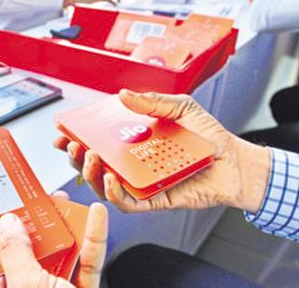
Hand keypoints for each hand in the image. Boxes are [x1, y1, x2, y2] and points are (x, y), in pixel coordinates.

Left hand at [0, 193, 108, 287]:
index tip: (0, 208)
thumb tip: (9, 224)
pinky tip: (96, 214)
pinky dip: (94, 238)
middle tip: (37, 197)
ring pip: (61, 253)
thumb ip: (16, 255)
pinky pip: (89, 262)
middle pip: (31, 252)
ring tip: (64, 200)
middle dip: (36, 223)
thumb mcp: (27, 286)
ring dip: (66, 226)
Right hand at [54, 90, 270, 213]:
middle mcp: (133, 164)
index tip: (62, 130)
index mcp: (133, 143)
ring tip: (90, 158)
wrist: (236, 161)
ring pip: (105, 186)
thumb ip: (153, 102)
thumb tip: (123, 95)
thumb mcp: (181, 108)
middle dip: (76, 157)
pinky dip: (115, 194)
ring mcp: (141, 183)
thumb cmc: (209, 136)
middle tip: (73, 145)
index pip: (98, 141)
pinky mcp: (154, 201)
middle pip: (94, 165)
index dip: (76, 138)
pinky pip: (129, 203)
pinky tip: (110, 180)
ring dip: (91, 174)